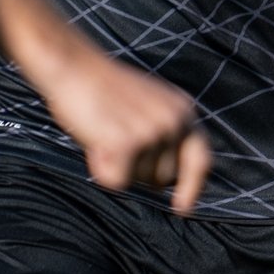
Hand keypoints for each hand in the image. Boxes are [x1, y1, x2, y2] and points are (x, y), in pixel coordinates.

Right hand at [41, 49, 211, 213]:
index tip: (182, 208)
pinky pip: (117, 181)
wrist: (73, 65)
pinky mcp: (128, 143)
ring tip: (104, 130)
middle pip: (163, 178)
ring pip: (139, 181)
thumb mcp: (148, 105)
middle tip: (115, 135)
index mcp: (183, 110)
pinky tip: (94, 141)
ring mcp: (153, 132)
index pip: (200, 160)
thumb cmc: (102, 88)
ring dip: (120, 167)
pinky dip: (101, 170)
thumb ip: (164, 133)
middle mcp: (174, 121)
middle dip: (139, 170)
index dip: (192, 187)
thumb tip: (167, 180)